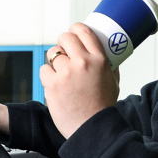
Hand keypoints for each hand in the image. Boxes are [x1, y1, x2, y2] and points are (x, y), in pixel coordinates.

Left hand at [40, 23, 119, 138]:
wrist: (93, 128)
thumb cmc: (103, 107)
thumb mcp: (113, 82)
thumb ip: (109, 66)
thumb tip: (109, 55)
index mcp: (99, 60)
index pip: (84, 32)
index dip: (75, 28)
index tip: (73, 31)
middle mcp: (82, 63)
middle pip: (65, 38)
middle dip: (63, 42)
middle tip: (64, 51)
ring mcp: (66, 74)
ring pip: (52, 54)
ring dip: (55, 61)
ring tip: (61, 73)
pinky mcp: (52, 85)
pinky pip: (44, 70)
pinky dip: (48, 76)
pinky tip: (56, 84)